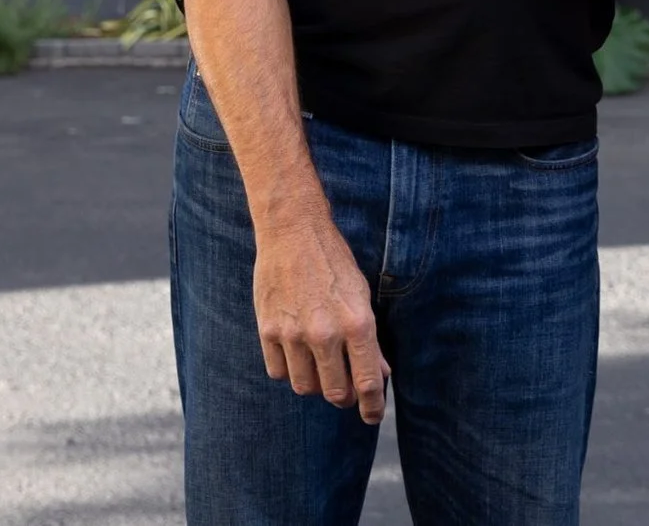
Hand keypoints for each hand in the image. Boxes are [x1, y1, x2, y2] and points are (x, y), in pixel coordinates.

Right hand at [253, 204, 388, 422]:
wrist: (293, 231)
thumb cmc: (333, 262)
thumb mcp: (362, 296)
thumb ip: (370, 339)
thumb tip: (380, 373)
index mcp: (357, 324)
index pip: (368, 383)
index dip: (373, 407)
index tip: (373, 417)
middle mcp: (325, 333)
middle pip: (335, 392)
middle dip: (344, 397)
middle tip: (346, 390)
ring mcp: (293, 334)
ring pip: (305, 387)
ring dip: (315, 384)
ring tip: (320, 368)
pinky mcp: (267, 330)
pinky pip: (279, 372)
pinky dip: (289, 370)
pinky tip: (296, 354)